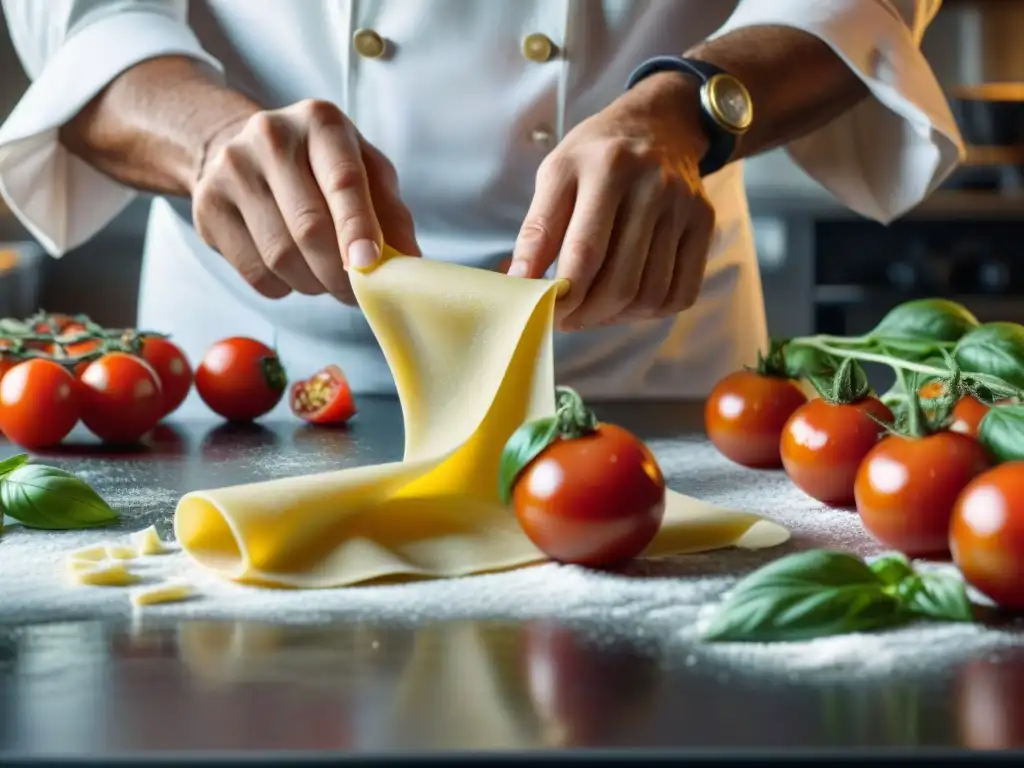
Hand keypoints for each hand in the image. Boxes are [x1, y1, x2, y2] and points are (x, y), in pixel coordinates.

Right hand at [191, 99, 418, 303]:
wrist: (240, 149)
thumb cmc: (319, 166)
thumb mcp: (365, 171)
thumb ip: (391, 213)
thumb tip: (408, 262)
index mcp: (321, 122)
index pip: (342, 181)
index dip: (358, 228)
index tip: (369, 264)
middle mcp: (271, 137)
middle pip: (309, 227)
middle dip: (340, 273)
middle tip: (356, 292)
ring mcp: (232, 171)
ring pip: (281, 256)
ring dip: (313, 284)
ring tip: (326, 279)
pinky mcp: (208, 207)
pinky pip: (254, 271)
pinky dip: (284, 287)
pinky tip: (293, 273)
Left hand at [509, 73, 715, 330]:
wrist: (659, 125)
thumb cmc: (597, 155)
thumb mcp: (556, 174)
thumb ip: (536, 230)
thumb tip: (520, 283)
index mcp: (608, 168)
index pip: (585, 252)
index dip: (562, 295)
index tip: (544, 311)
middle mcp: (653, 186)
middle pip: (620, 282)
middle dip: (585, 313)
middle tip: (564, 318)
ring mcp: (685, 207)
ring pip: (650, 295)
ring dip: (614, 317)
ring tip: (591, 309)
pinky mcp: (705, 224)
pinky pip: (681, 292)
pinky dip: (649, 312)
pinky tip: (625, 302)